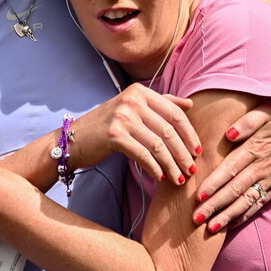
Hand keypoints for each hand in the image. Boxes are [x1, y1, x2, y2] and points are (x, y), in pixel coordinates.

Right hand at [71, 84, 200, 183]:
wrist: (73, 139)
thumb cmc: (105, 126)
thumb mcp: (132, 109)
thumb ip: (161, 104)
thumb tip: (190, 104)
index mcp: (140, 91)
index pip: (175, 113)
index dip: (189, 134)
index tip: (197, 151)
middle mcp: (132, 100)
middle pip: (169, 130)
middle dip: (183, 153)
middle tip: (191, 170)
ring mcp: (122, 116)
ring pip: (158, 144)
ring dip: (172, 165)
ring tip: (179, 179)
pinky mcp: (114, 135)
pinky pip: (143, 154)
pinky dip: (155, 168)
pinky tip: (160, 177)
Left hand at [193, 95, 270, 230]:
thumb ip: (249, 121)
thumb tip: (229, 134)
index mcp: (257, 146)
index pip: (231, 168)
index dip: (215, 183)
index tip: (198, 196)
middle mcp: (264, 165)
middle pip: (236, 189)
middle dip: (215, 205)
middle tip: (196, 218)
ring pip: (248, 200)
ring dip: (229, 215)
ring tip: (211, 228)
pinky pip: (261, 202)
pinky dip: (246, 214)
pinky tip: (232, 224)